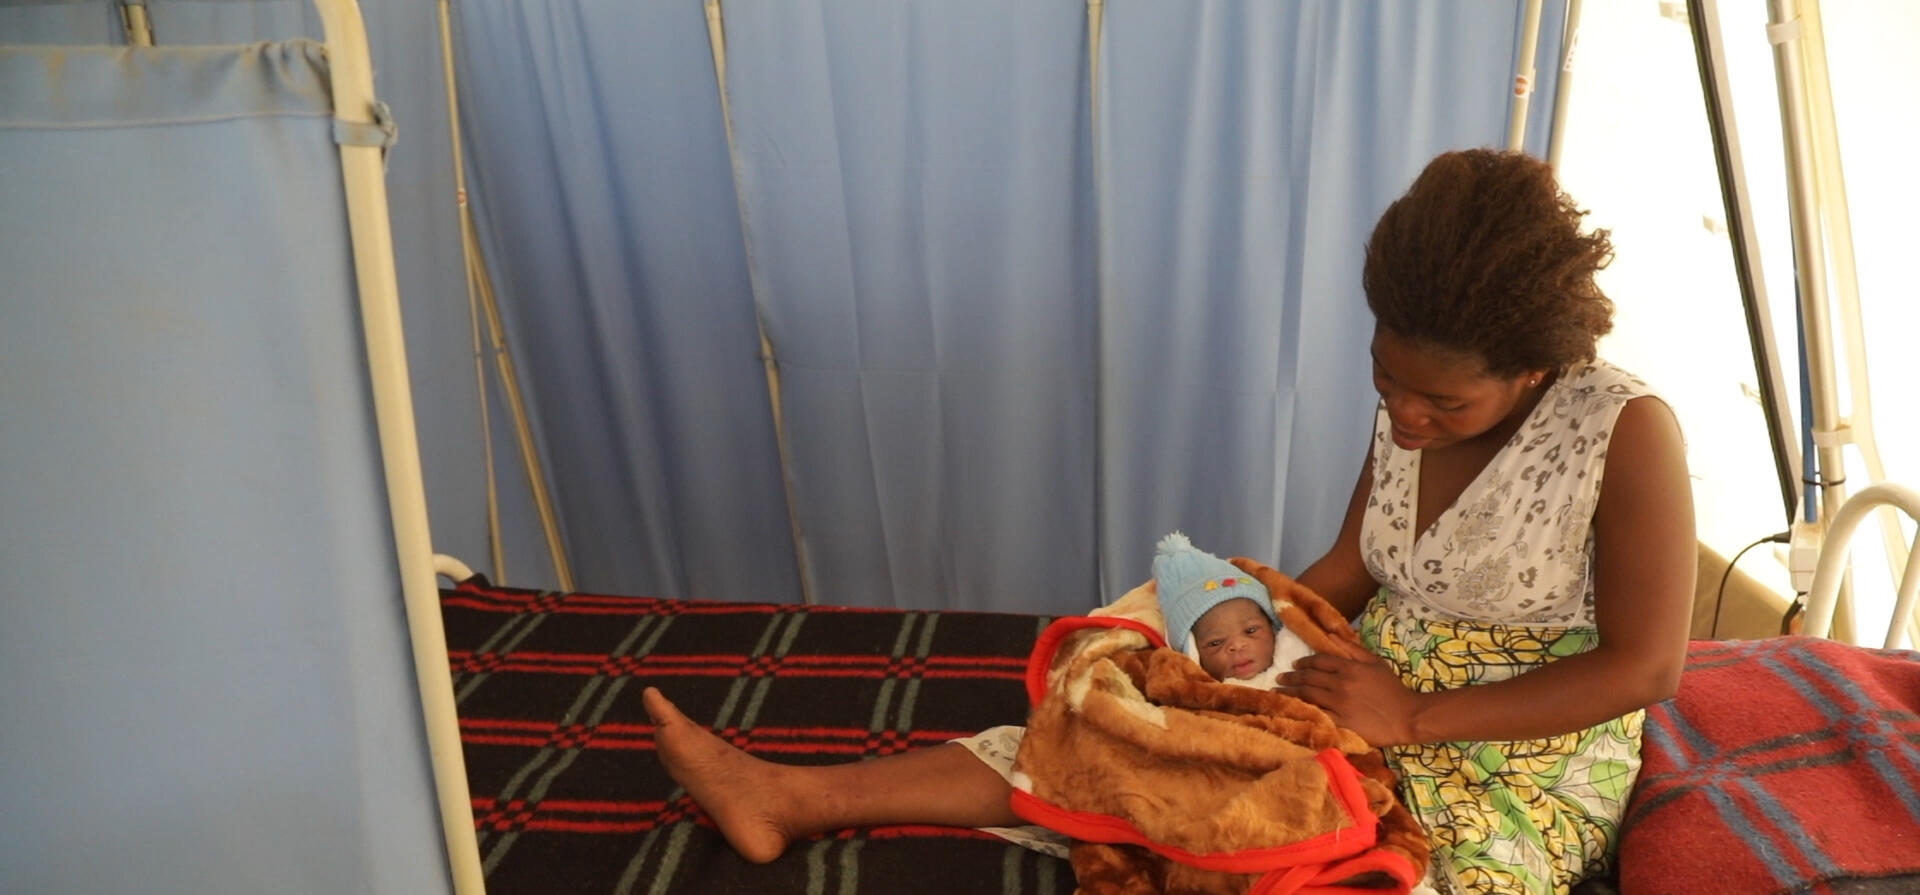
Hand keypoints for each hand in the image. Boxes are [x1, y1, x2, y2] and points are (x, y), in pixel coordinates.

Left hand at [1278, 652, 1420, 746]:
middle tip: (1279, 678)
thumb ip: (1353, 649)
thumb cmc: (1393, 689)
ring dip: (1290, 692)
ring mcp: (1339, 704)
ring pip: (1308, 695)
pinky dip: (1302, 710)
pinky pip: (1316, 714)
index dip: (1304, 662)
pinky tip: (1292, 709)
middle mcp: (1341, 684)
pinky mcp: (1341, 722)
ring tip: (1277, 692)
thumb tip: (1332, 636)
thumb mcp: (1376, 663)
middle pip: (1309, 677)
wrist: (1408, 716)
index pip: (1319, 661)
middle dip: (1291, 677)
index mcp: (1349, 668)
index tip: (1295, 664)